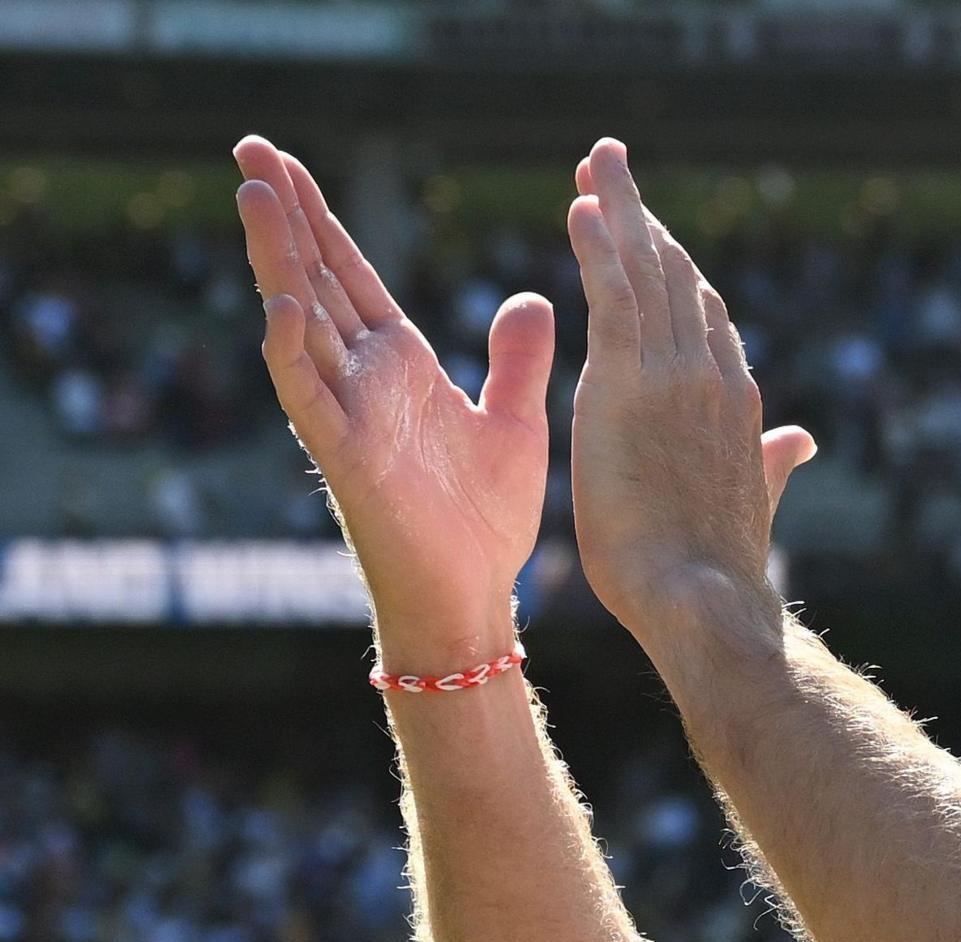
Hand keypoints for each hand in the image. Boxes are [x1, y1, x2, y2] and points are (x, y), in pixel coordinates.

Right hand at [232, 136, 552, 671]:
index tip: (287, 160)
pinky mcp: (347, 457)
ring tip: (255, 196)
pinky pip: (310, 399)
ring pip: (299, 324)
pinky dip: (292, 353)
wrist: (473, 597)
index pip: (350, 273)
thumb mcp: (513, 420)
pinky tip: (283, 306)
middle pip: (314, 279)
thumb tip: (533, 296)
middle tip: (248, 146)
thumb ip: (517, 358)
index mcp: (398, 365)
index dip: (321, 218)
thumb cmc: (482, 519)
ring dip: (277, 262)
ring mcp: (348, 415)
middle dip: (284, 215)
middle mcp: (362, 380)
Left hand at [563, 138, 815, 642]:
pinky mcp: (630, 385)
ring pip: (646, 272)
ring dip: (619, 210)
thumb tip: (803, 440)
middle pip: (676, 275)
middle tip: (611, 163)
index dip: (673, 265)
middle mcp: (711, 375)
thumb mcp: (752, 500)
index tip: (645, 227)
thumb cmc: (719, 568)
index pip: (704, 314)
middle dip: (643, 216)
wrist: (704, 600)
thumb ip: (773, 462)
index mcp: (734, 400)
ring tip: (597, 161)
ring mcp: (675, 376)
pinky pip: (614, 298)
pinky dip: (599, 248)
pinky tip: (581, 208)